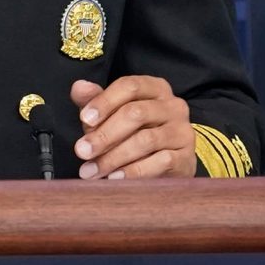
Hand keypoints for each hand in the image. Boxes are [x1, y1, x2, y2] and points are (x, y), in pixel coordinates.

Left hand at [70, 76, 195, 178]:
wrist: (168, 164)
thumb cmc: (134, 133)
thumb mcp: (112, 114)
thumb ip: (95, 100)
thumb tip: (79, 87)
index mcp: (155, 88)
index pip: (130, 86)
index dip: (104, 101)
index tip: (84, 119)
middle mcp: (174, 106)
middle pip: (136, 113)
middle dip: (104, 134)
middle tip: (82, 151)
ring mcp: (182, 131)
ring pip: (146, 140)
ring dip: (113, 157)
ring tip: (91, 170)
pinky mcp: (186, 157)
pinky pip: (160, 162)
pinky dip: (134, 172)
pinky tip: (115, 178)